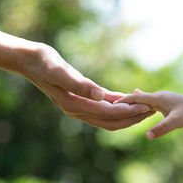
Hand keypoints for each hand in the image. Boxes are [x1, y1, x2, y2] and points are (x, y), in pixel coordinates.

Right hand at [21, 44, 153, 129]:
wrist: (30, 61)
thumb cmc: (43, 63)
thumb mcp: (59, 71)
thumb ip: (79, 85)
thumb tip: (100, 97)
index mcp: (74, 105)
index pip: (107, 113)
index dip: (128, 111)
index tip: (145, 107)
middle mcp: (77, 110)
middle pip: (111, 121)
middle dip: (132, 118)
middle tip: (152, 111)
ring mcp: (79, 107)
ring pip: (108, 117)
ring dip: (127, 114)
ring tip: (145, 107)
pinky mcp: (81, 99)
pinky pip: (102, 106)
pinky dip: (117, 105)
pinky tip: (129, 99)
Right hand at [115, 89, 182, 138]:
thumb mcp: (175, 123)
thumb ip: (161, 128)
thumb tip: (148, 136)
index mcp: (157, 99)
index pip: (135, 98)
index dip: (122, 102)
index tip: (109, 105)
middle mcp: (158, 96)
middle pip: (136, 97)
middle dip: (124, 101)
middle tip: (109, 104)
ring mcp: (162, 98)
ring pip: (142, 98)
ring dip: (131, 101)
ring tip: (118, 103)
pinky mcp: (165, 102)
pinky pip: (148, 101)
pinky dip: (140, 102)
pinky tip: (138, 101)